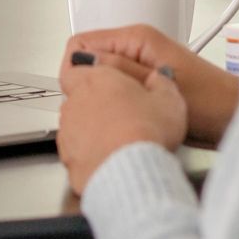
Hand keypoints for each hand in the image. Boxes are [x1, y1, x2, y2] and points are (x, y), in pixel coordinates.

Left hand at [57, 61, 186, 194]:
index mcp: (97, 79)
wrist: (130, 171)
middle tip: (119, 112)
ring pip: (74, 125)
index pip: (78, 68)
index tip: (109, 83)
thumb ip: (162, 83)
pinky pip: (75, 152)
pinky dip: (89, 154)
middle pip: (77, 97)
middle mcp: (76, 102)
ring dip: (90, 129)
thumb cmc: (145, 132)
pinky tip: (109, 159)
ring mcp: (68, 131)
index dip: (92, 76)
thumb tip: (160, 78)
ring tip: (117, 139)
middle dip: (93, 103)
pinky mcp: (68, 158)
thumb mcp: (169, 99)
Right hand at [61, 24, 238, 146]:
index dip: (75, 70)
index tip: (83, 94)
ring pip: (99, 78)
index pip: (80, 43)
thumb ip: (119, 71)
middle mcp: (135, 48)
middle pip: (87, 62)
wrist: (234, 118)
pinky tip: (127, 119)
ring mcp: (138, 66)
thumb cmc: (209, 102)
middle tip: (105, 108)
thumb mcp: (157, 85)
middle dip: (87, 86)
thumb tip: (82, 63)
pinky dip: (114, 105)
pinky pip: (114, 90)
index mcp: (136, 38)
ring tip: (120, 115)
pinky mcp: (143, 84)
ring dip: (102, 97)